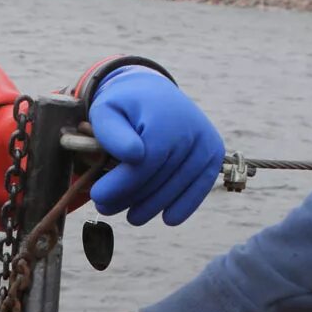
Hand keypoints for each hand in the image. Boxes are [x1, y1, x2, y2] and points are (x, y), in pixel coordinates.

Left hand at [87, 68, 224, 225]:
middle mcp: (191, 130)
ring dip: (151, 206)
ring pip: (176, 187)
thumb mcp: (106, 111)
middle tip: (105, 208)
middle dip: (129, 198)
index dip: (120, 185)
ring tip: (130, 215)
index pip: (144, 164)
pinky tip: (168, 218)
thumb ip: (111, 132)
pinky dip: (184, 205)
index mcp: (164, 119)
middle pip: (159, 179)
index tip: (97, 196)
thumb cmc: (125, 107)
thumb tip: (134, 156)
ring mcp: (206, 143)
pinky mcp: (213, 154)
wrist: (155, 92)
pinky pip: (200, 186)